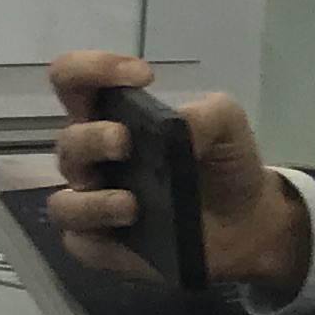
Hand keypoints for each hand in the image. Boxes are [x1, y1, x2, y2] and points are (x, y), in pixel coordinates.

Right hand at [44, 50, 309, 298]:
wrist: (249, 223)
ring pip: (65, 202)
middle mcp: (92, 159)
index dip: (93, 69)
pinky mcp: (102, 245)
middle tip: (124, 141)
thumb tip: (180, 128)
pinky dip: (98, 236)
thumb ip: (207, 114)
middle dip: (91, 138)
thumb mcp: (228, 125)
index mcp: (111, 119)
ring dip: (92, 200)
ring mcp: (93, 204)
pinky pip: (79, 242)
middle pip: (68, 142)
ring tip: (131, 203)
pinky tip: (127, 230)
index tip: (141, 76)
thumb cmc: (224, 166)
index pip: (74, 81)